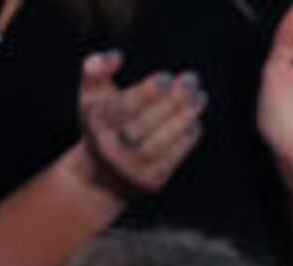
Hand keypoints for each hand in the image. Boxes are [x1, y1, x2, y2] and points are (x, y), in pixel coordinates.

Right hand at [71, 52, 205, 201]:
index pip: (122, 108)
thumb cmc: (103, 123)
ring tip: (200, 98)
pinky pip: (170, 160)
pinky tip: (195, 123)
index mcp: (95, 124)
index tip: (167, 77)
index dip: (145, 93)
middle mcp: (110, 149)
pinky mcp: (149, 182)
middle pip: (143, 124)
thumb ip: (96, 70)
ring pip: (158, 143)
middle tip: (192, 80)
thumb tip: (116, 56)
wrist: (101, 177)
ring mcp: (130, 168)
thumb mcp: (92, 96)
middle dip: (170, 101)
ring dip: (182, 119)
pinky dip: (184, 141)